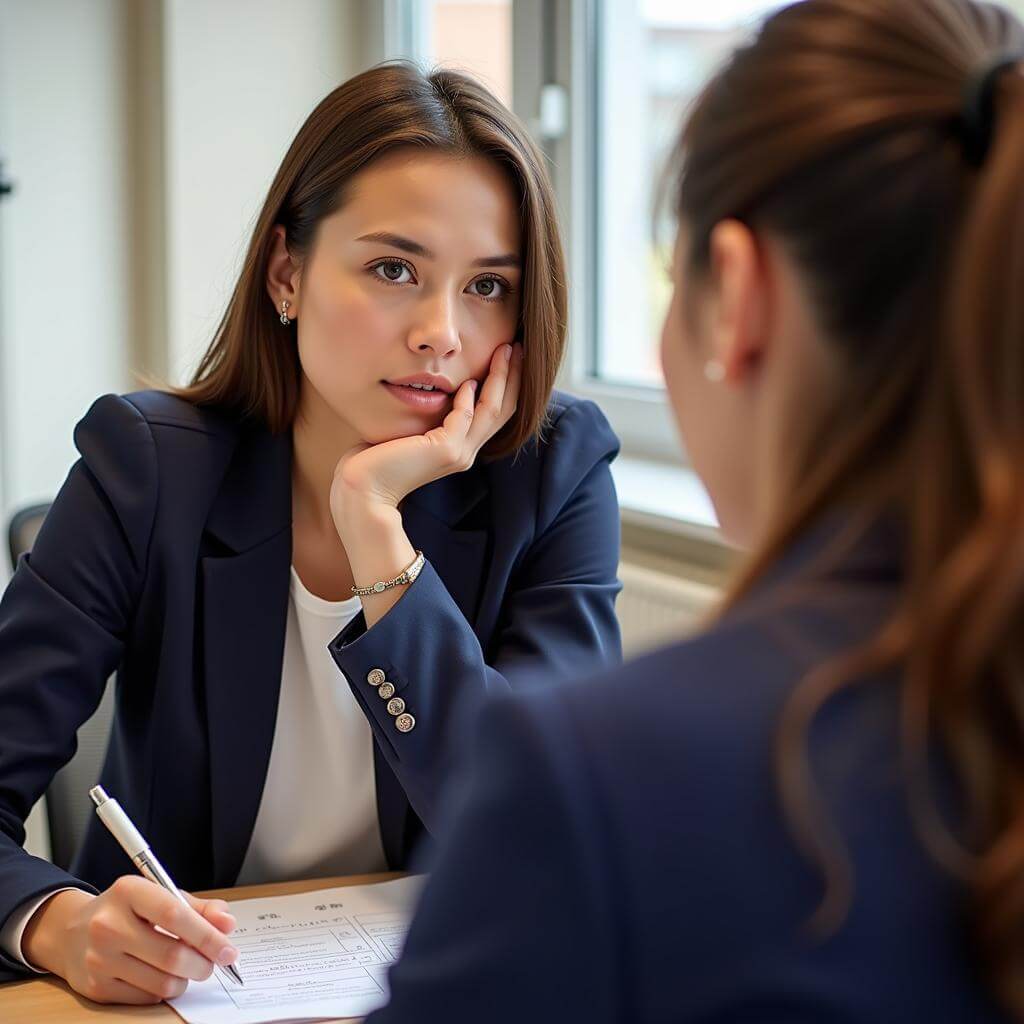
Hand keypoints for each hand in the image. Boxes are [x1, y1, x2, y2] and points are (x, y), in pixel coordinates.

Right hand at [21, 877, 237, 1004]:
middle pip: (171, 955)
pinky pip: (146, 997)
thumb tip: (227, 924)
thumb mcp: (161, 896)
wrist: (72, 933)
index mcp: (129, 892)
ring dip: (186, 979)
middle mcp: (109, 925)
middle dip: (203, 964)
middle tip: (213, 962)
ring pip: (162, 982)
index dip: (207, 935)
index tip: (229, 950)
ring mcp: (99, 959)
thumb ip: (199, 908)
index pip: (175, 915)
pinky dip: (164, 991)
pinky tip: (162, 976)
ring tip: (188, 968)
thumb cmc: (128, 911)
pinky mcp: (95, 988)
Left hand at [330, 342, 522, 530]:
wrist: (363, 490)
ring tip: (506, 350)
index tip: (508, 355)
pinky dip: (468, 397)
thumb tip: (440, 390)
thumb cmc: (376, 460)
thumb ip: (428, 414)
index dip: (506, 384)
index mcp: (460, 448)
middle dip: (513, 375)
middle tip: (518, 345)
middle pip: (504, 409)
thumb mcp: (409, 430)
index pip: (495, 414)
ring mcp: (458, 453)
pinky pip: (465, 416)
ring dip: (501, 377)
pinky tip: (466, 380)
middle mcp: (466, 452)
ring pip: (493, 410)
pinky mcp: (445, 450)